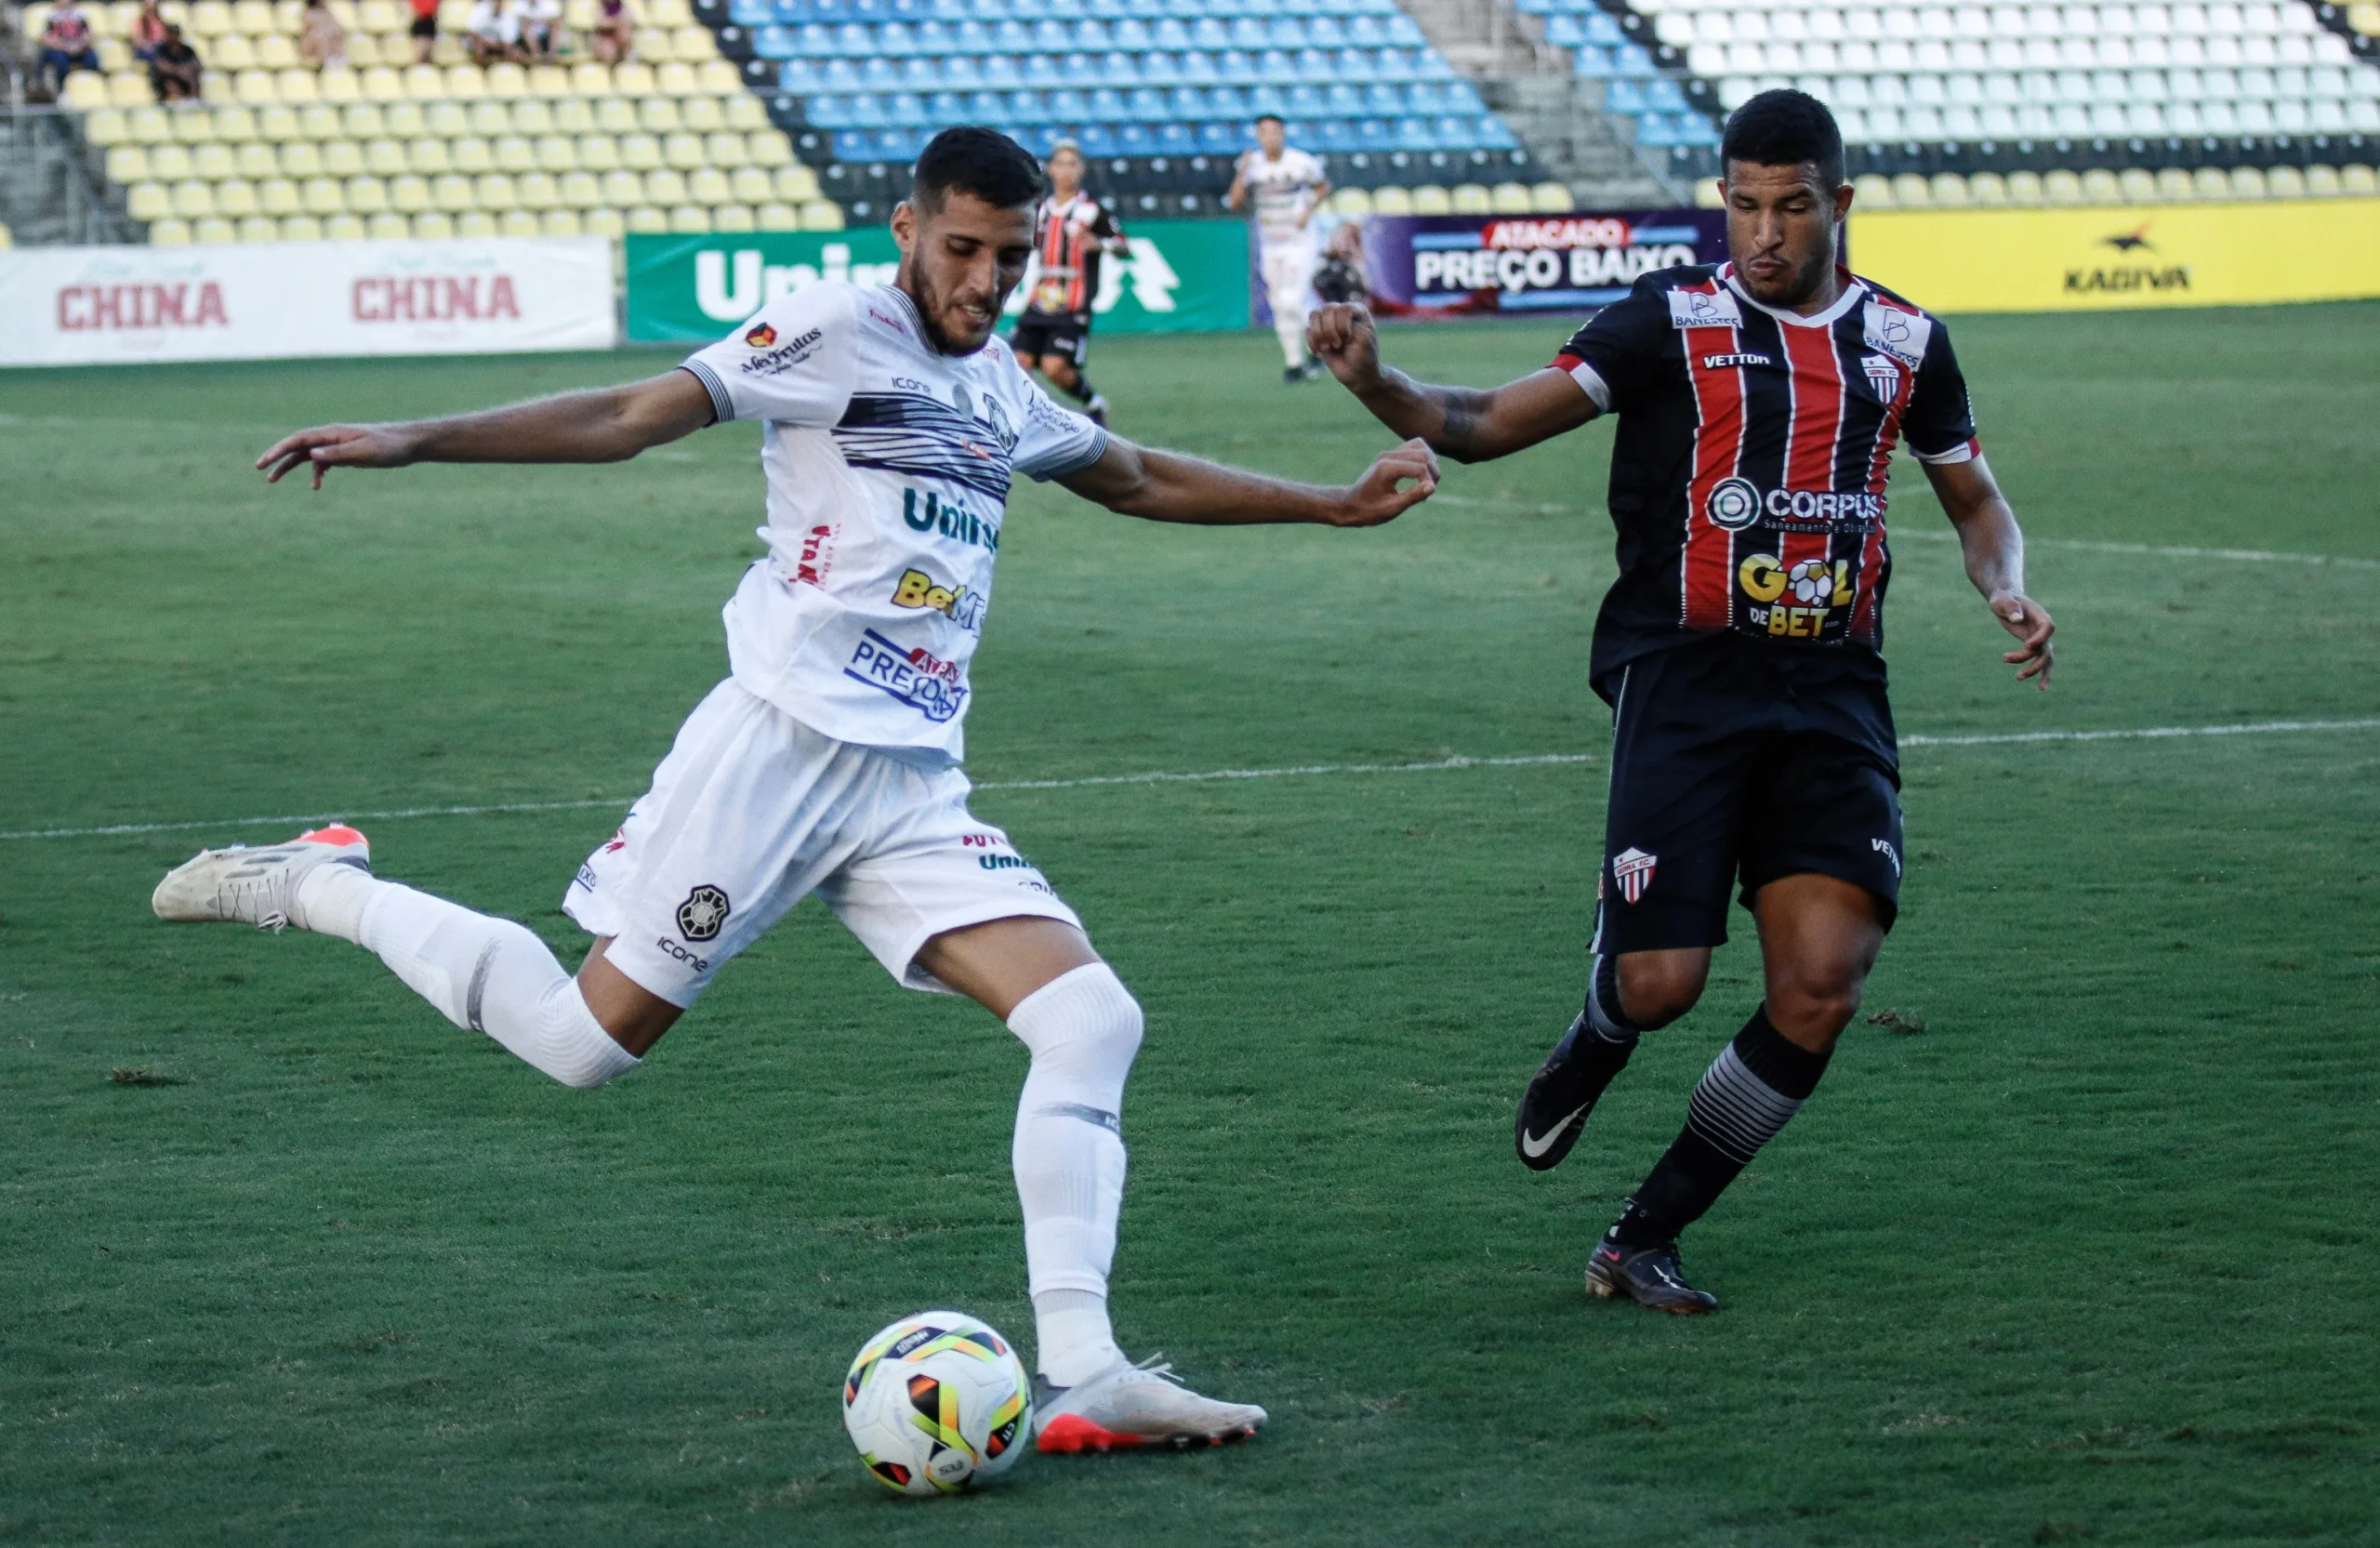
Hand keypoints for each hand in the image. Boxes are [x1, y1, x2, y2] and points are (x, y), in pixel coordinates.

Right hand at [255, 423, 421, 488]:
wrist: (408, 444)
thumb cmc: (388, 447)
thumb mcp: (363, 452)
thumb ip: (337, 454)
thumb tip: (312, 455)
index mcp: (332, 434)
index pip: (297, 441)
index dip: (278, 450)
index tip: (263, 463)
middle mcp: (330, 437)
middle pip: (297, 446)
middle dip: (277, 458)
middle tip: (260, 470)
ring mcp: (337, 445)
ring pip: (307, 455)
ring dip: (290, 466)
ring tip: (273, 480)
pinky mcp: (345, 453)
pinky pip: (323, 462)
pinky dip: (316, 472)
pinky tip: (317, 486)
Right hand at [1307, 302, 1381, 392]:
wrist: (1357, 374)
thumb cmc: (1364, 357)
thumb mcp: (1365, 341)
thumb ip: (1353, 326)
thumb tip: (1334, 321)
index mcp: (1357, 310)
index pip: (1344, 309)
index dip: (1342, 325)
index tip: (1348, 340)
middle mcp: (1342, 312)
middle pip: (1327, 309)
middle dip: (1330, 330)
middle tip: (1337, 345)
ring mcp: (1329, 321)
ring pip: (1314, 315)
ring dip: (1319, 334)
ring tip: (1327, 348)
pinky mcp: (1318, 332)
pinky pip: (1308, 330)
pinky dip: (1312, 343)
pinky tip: (1320, 353)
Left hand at [1324, 438, 1437, 526]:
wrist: (1350, 504)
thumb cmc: (1369, 510)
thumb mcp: (1392, 508)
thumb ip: (1413, 496)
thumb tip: (1432, 487)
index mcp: (1386, 468)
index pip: (1420, 467)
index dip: (1429, 481)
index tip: (1427, 496)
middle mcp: (1388, 456)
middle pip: (1424, 454)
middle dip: (1433, 472)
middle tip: (1428, 491)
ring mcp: (1389, 453)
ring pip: (1421, 447)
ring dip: (1430, 463)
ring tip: (1426, 482)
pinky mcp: (1392, 454)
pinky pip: (1414, 447)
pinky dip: (1423, 458)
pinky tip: (1421, 475)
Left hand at [1989, 591, 2054, 687]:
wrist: (2006, 600)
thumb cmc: (2004, 599)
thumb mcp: (2003, 600)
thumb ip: (2010, 607)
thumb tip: (2016, 619)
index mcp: (2039, 616)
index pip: (2047, 627)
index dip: (2041, 638)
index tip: (2027, 645)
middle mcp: (2043, 629)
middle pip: (2046, 647)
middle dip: (2033, 661)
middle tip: (2018, 671)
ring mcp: (2040, 638)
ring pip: (2045, 658)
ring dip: (2035, 670)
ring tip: (2018, 677)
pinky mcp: (2033, 646)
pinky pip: (2039, 660)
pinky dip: (2040, 673)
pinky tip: (2041, 688)